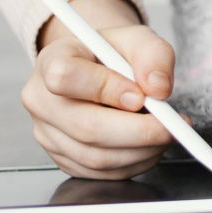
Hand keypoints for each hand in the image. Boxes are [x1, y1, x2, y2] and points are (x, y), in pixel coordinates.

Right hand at [21, 0, 191, 179]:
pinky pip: (99, 174)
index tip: (141, 95)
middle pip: (85, 127)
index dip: (106, 89)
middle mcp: (41, 100)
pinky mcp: (62, 160)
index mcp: (51, 60)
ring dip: (140, 150)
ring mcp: (48, 134)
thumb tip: (158, 88)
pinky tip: (148, 146)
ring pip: (95, 157)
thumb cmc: (112, 52)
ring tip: (164, 133)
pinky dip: (132, 163)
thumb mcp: (136, 38)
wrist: (97, 67)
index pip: (66, 77)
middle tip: (170, 127)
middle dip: (137, 132)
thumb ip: (152, 54)